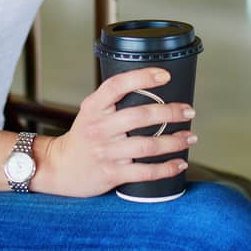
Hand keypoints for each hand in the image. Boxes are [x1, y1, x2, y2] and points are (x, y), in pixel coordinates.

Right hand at [32, 67, 195, 197]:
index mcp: (94, 107)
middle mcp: (99, 128)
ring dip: (174, 141)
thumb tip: (152, 88)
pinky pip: (144, 171)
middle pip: (140, 116)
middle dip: (170, 113)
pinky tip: (179, 163)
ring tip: (190, 137)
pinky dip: (166, 168)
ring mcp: (106, 152)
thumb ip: (114, 100)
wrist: (59, 167)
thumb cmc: (83, 136)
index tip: (165, 75)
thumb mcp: (91, 111)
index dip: (143, 77)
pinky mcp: (111, 174)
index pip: (118, 85)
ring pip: (147, 145)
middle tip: (188, 111)